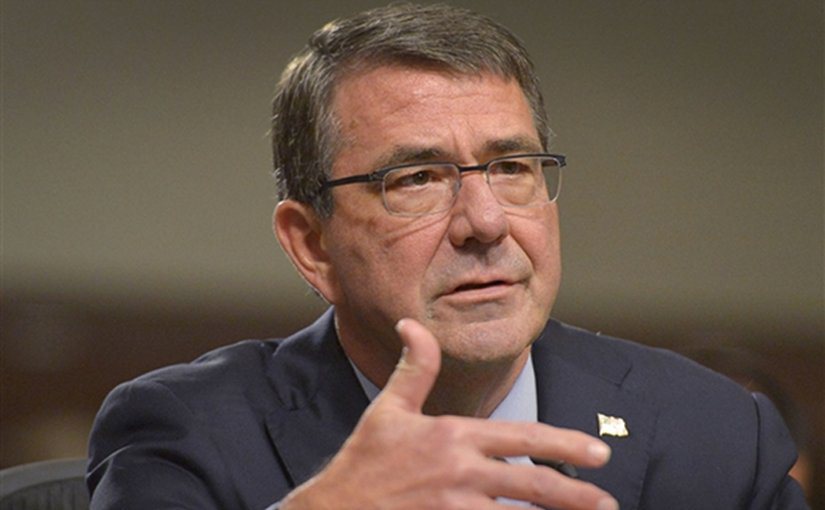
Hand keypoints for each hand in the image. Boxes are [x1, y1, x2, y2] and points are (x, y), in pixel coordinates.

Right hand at [280, 319, 618, 509]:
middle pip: (532, 485)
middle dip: (575, 494)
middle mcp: (460, 474)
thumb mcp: (389, 410)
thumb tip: (414, 324)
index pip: (521, 438)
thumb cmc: (364, 463)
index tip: (598, 453)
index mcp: (452, 437)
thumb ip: (415, 368)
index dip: (564, 445)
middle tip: (606, 500)